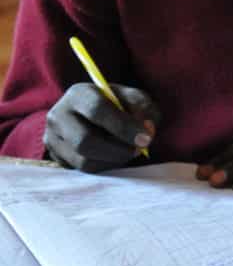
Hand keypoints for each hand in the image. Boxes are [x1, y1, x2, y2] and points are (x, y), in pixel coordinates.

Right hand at [44, 83, 158, 171]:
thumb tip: (146, 128)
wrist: (89, 113)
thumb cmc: (115, 103)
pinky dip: (104, 166)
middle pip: (85, 141)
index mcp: (79, 94)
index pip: (97, 110)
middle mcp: (58, 115)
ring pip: (83, 160)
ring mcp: (52, 138)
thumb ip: (143, 107)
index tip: (145, 138)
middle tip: (139, 150)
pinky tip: (115, 156)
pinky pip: (81, 170)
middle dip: (118, 149)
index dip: (124, 126)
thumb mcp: (132, 97)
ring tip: (129, 151)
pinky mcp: (55, 157)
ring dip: (113, 160)